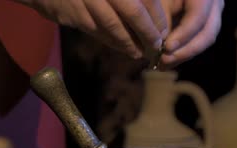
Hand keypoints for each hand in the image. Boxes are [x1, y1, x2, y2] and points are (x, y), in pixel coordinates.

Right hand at [15, 0, 168, 58]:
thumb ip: (131, 2)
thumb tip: (156, 20)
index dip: (157, 18)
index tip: (163, 32)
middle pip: (134, 12)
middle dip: (148, 33)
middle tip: (156, 46)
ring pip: (114, 25)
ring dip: (130, 43)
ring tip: (140, 52)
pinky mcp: (73, 13)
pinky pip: (97, 32)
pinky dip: (113, 42)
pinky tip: (123, 48)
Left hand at [160, 0, 223, 67]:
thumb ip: (161, 15)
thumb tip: (159, 43)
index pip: (198, 17)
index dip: (183, 35)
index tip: (166, 48)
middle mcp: (215, 3)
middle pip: (208, 33)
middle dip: (186, 51)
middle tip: (164, 62)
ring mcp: (214, 12)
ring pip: (206, 39)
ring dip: (184, 54)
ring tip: (163, 64)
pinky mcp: (208, 21)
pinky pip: (199, 39)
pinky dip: (184, 50)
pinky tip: (168, 58)